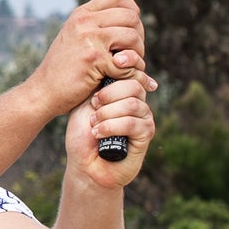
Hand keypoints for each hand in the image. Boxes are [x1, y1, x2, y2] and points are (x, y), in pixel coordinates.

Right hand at [29, 0, 146, 117]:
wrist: (44, 92)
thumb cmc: (65, 68)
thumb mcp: (76, 38)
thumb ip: (99, 25)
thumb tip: (135, 16)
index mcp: (81, 14)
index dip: (132, 9)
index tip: (131, 27)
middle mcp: (83, 21)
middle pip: (131, 16)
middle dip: (138, 37)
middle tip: (130, 53)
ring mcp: (88, 38)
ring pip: (132, 37)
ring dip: (137, 54)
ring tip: (127, 65)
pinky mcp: (94, 58)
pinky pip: (128, 62)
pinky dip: (129, 74)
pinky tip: (119, 78)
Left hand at [65, 69, 157, 186]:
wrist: (84, 164)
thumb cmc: (82, 134)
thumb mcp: (85, 105)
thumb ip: (98, 86)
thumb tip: (111, 64)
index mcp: (124, 93)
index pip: (129, 73)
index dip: (116, 74)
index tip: (96, 89)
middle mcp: (138, 103)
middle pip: (133, 86)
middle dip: (107, 97)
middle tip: (93, 109)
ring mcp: (144, 119)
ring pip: (132, 105)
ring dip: (106, 115)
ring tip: (93, 125)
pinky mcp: (146, 136)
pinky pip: (132, 124)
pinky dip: (111, 127)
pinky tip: (98, 134)